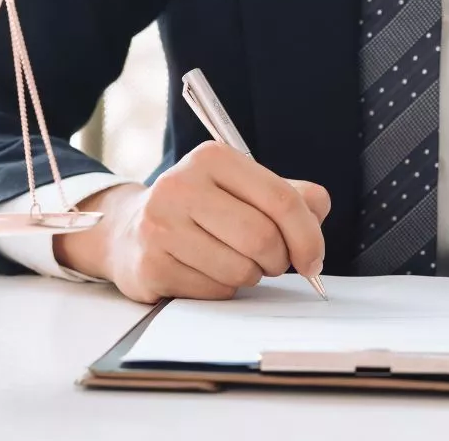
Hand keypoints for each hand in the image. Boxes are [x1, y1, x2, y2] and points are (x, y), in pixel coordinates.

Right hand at [55, 141, 330, 303]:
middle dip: (280, 259)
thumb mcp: (244, 190)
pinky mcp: (150, 265)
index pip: (281, 199)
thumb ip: (290, 195)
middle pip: (263, 237)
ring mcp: (160, 226)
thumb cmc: (202, 211)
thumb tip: (319, 208)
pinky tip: (208, 272)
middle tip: (275, 262)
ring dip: (252, 275)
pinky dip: (224, 288)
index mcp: (212, 158)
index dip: (308, 236)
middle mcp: (181, 185)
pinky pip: (215, 290)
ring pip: (241, 269)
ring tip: (237, 262)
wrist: (129, 231)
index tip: (314, 259)